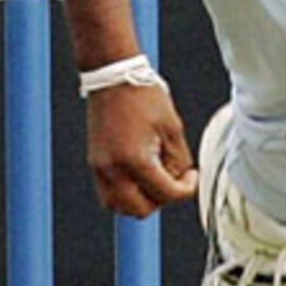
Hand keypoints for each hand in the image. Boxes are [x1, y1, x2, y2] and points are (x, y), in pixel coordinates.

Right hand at [86, 81, 198, 218]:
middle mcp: (113, 169)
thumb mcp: (172, 128)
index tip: (191, 177)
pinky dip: (124, 194)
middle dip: (161, 200)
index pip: (165, 194)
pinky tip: (138, 176)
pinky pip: (108, 194)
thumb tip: (180, 179)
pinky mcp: (94, 163)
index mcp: (136, 160)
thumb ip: (179, 160)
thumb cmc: (143, 95)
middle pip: (140, 210)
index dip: (185, 189)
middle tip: (173, 181)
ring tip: (154, 180)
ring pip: (119, 207)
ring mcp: (100, 167)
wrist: (113, 75)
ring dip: (140, 201)